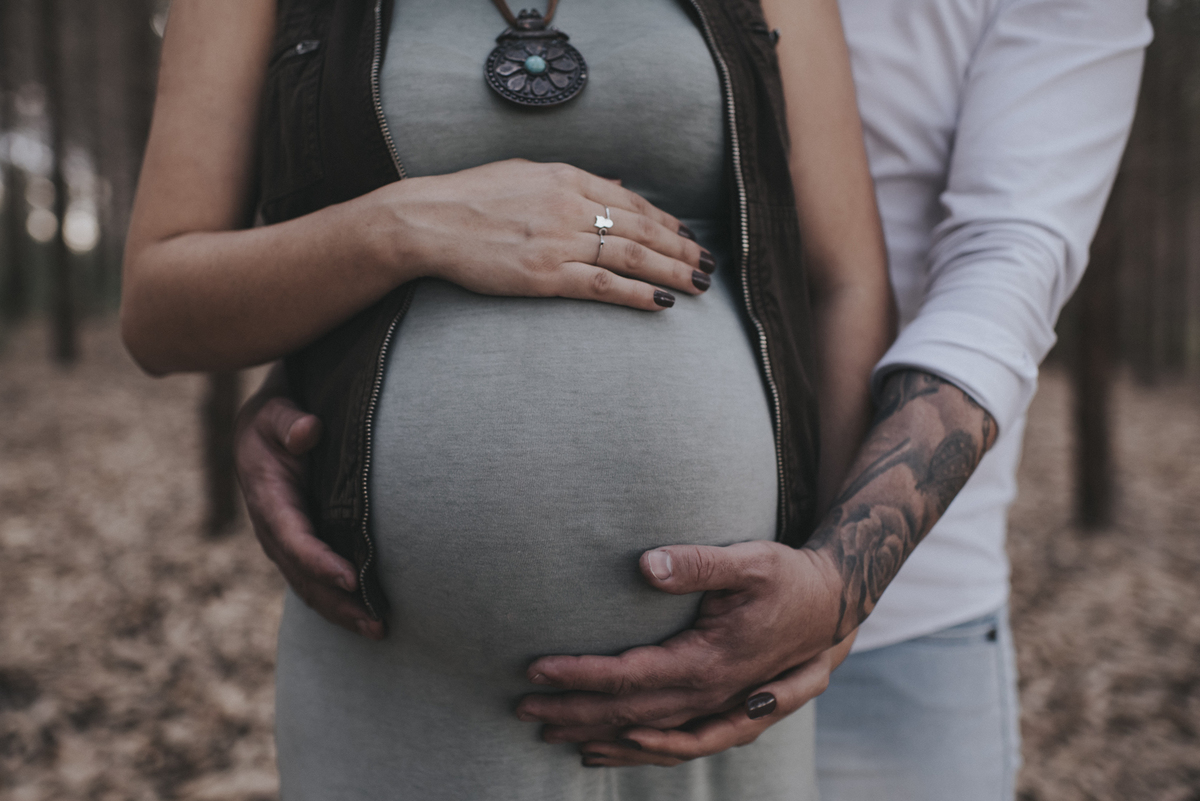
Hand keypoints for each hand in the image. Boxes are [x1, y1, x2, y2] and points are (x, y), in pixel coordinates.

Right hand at [234, 368, 384, 639]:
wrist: (263, 428)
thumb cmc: (277, 416)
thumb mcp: (276, 410)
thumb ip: (289, 420)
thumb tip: (308, 430)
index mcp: (267, 497)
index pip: (293, 537)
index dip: (319, 561)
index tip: (351, 578)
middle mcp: (272, 528)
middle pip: (303, 576)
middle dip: (338, 602)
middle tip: (376, 624)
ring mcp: (284, 541)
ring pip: (309, 586)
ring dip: (341, 611)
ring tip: (378, 631)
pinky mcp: (297, 546)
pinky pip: (314, 581)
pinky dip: (338, 601)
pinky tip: (365, 617)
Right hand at [382, 159, 714, 310]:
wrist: (427, 220)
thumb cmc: (470, 197)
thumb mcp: (525, 173)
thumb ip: (572, 181)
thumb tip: (616, 186)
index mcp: (565, 177)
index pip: (630, 200)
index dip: (665, 219)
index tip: (686, 234)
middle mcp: (568, 205)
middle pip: (640, 228)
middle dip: (681, 246)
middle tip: (709, 262)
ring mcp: (558, 241)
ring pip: (631, 256)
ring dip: (672, 270)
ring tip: (699, 283)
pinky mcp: (544, 275)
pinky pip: (602, 285)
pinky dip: (636, 293)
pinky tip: (661, 302)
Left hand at [515, 541, 844, 732]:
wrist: (834, 606)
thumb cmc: (787, 577)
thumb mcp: (749, 561)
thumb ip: (697, 564)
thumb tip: (645, 565)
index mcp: (709, 661)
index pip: (629, 675)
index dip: (579, 674)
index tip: (535, 669)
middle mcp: (712, 695)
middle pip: (629, 712)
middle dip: (573, 711)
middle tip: (523, 708)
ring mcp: (721, 709)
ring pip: (649, 736)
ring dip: (598, 737)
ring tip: (552, 736)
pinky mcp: (728, 711)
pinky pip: (677, 744)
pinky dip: (640, 752)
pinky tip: (610, 750)